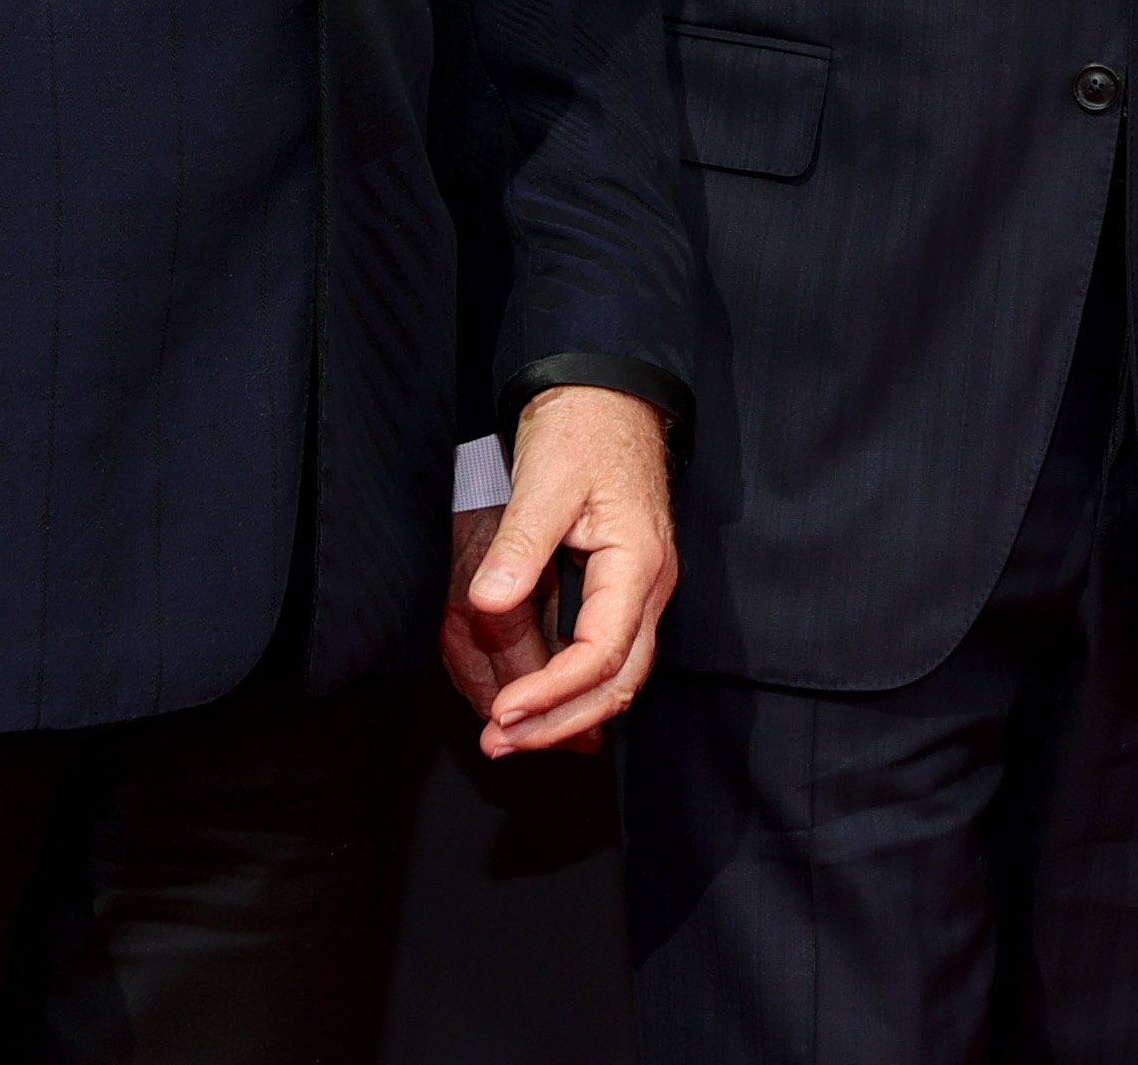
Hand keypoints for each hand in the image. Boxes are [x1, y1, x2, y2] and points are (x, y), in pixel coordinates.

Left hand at [438, 386, 674, 758]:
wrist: (607, 394)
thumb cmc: (582, 429)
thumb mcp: (545, 480)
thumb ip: (521, 545)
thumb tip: (488, 603)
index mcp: (638, 565)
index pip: (602, 655)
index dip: (552, 693)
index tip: (504, 712)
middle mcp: (649, 587)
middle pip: (618, 683)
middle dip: (559, 724)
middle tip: (499, 743)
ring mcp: (640, 590)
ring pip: (616, 677)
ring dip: (564, 713)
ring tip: (509, 733)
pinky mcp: (621, 588)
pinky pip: (607, 656)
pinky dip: (571, 687)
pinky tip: (535, 699)